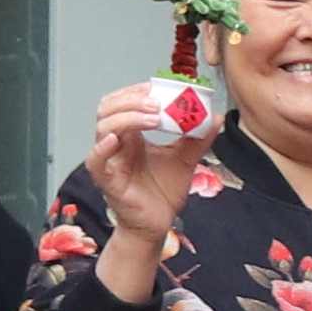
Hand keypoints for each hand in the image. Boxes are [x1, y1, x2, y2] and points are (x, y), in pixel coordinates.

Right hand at [86, 84, 210, 301]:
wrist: (158, 224)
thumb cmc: (163, 192)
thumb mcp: (186, 160)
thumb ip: (198, 138)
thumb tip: (216, 116)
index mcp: (132, 136)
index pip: (123, 102)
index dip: (137, 91)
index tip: (159, 86)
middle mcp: (117, 144)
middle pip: (109, 109)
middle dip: (131, 99)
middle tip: (157, 101)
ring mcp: (110, 161)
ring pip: (104, 128)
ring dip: (127, 117)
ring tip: (153, 116)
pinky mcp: (107, 180)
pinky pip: (95, 161)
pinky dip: (102, 147)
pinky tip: (117, 139)